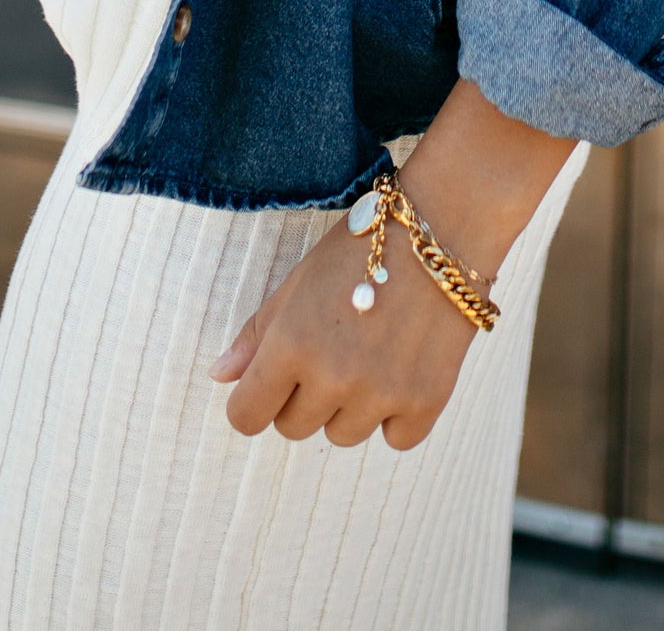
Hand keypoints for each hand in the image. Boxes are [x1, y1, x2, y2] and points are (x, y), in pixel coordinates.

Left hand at [210, 206, 481, 451]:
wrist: (442, 225)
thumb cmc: (361, 247)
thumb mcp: (298, 280)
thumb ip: (256, 333)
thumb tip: (220, 378)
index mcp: (290, 344)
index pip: (247, 416)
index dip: (254, 400)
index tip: (271, 383)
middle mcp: (333, 376)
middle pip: (293, 427)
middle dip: (303, 395)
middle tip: (331, 347)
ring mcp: (381, 393)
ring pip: (343, 435)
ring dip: (349, 405)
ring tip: (369, 351)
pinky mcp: (426, 401)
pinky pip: (394, 438)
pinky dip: (396, 414)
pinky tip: (402, 366)